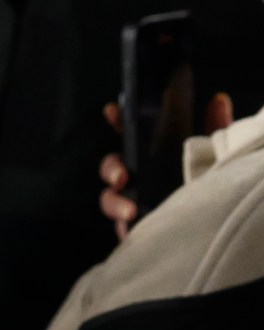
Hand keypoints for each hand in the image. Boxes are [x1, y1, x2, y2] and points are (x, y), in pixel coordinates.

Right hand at [97, 93, 233, 238]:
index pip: (131, 135)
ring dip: (114, 201)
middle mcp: (142, 178)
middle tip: (121, 175)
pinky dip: (124, 227)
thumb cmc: (216, 188)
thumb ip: (216, 129)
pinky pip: (121, 227)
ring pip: (110, 198)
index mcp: (156, 157)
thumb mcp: (218, 155)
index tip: (112, 111)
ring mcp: (136, 203)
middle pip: (112, 166)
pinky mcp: (138, 229)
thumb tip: (218, 100)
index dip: (119, 121)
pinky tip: (134, 226)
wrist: (219, 227)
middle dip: (110, 168)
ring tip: (130, 210)